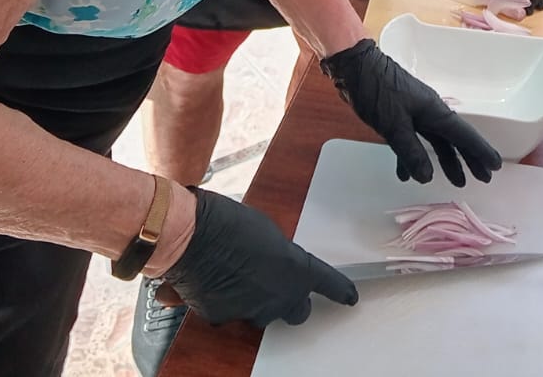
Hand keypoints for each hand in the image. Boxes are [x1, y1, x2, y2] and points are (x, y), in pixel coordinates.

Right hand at [158, 186, 356, 327]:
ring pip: (262, 315)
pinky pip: (232, 313)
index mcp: (296, 270)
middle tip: (279, 287)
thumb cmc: (229, 223)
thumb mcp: (268, 232)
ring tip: (240, 277)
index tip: (350, 297)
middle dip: (291, 303)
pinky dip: (227, 302)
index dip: (340, 291)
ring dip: (257, 302)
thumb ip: (279, 254)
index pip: (328, 284)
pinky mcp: (225, 318)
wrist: (192, 236)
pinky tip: (216, 281)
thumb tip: (272, 262)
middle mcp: (279, 296)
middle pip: (297, 312)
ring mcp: (252, 310)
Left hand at [319, 39, 502, 185]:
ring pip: (436, 140)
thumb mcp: (394, 125)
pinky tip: (407, 174)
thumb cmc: (376, 90)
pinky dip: (413, 156)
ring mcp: (415, 112)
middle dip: (469, 158)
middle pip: (455, 138)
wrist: (354, 66)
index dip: (479, 151)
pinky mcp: (400, 115)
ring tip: (456, 180)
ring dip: (445, 160)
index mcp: (434, 111)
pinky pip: (414, 139)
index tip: (494, 166)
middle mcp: (429, 111)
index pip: (463, 134)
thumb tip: (427, 177)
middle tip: (483, 177)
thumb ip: (411, 152)